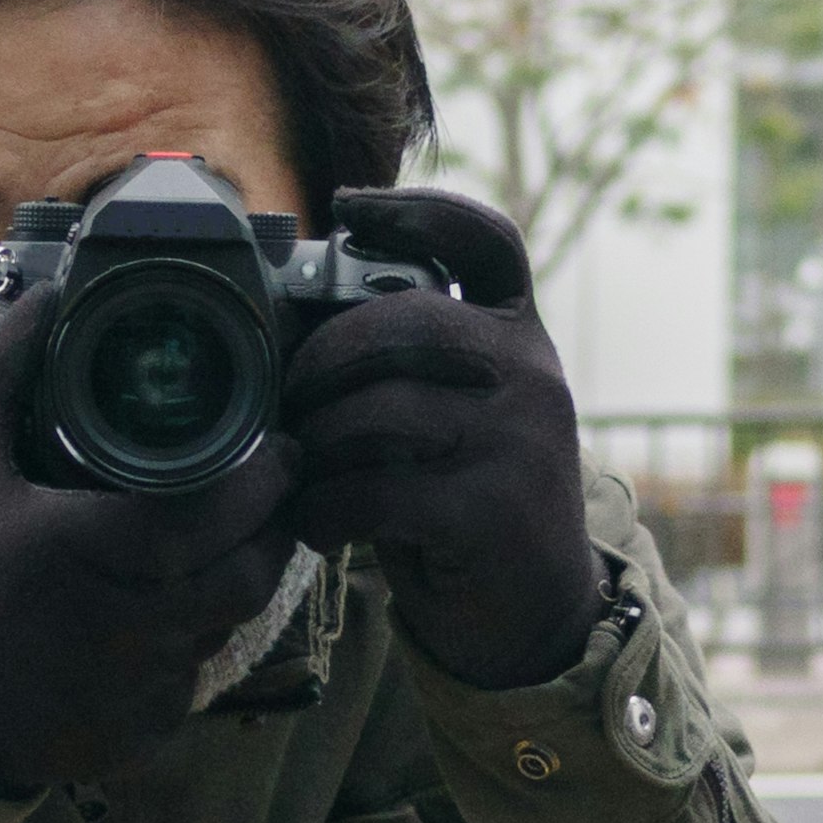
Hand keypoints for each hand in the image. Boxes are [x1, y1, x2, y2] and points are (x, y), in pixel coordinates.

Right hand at [0, 288, 301, 793]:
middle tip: (268, 486)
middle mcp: (139, 624)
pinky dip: (191, 640)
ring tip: (217, 538)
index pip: (226, 508)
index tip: (278, 446)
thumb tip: (49, 297)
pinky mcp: (148, 734)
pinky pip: (196, 674)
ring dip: (236, 578)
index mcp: (100, 549)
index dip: (267, 476)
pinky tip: (160, 611)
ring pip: (232, 622)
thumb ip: (1, 371)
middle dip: (273, 523)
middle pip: (254, 568)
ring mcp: (148, 687)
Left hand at [278, 189, 601, 691]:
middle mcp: (533, 375)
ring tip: (302, 473)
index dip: (417, 210)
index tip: (348, 207)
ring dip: (315, 445)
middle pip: (405, 321)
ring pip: (379, 409)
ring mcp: (520, 439)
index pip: (487, 241)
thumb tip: (295, 317)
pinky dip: (327, 509)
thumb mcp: (456, 414)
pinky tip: (319, 525)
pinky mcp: (494, 508)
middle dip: (322, 359)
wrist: (535, 614)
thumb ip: (408, 363)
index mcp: (521, 338)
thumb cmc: (468, 503)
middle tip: (288, 401)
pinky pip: (376, 488)